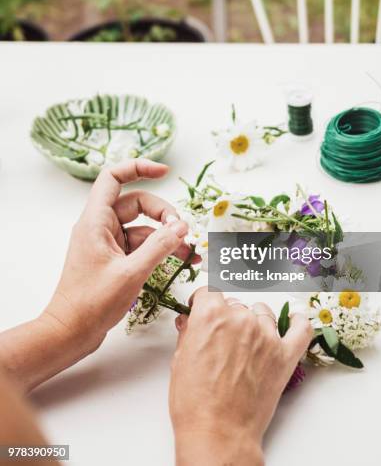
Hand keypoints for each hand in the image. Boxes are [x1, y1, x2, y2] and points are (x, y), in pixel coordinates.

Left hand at [0, 159, 188, 390]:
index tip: (165, 171)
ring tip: (190, 251)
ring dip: (167, 236)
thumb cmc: (92, 303)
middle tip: (183, 231)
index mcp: (96, 221)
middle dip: (163, 213)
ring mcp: (108, 243)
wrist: (71, 332)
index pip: (113, 178)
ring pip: (143, 227)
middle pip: (136, 203)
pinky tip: (181, 260)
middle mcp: (100, 227)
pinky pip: (141, 245)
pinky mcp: (115, 259)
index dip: (138, 168)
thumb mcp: (132, 272)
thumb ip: (159, 246)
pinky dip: (160, 250)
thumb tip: (182, 226)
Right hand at [169, 288, 312, 465]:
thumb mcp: (180, 361)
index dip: (202, 300)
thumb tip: (189, 321)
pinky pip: (300, 328)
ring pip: (262, 312)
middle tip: (220, 339)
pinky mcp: (284, 354)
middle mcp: (241, 318)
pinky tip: (295, 319)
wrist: (218, 433)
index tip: (200, 307)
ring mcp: (266, 335)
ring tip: (245, 341)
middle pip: (235, 303)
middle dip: (226, 316)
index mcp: (212, 315)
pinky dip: (298, 321)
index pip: (209, 292)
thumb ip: (188, 333)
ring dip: (253, 320)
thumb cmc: (195, 403)